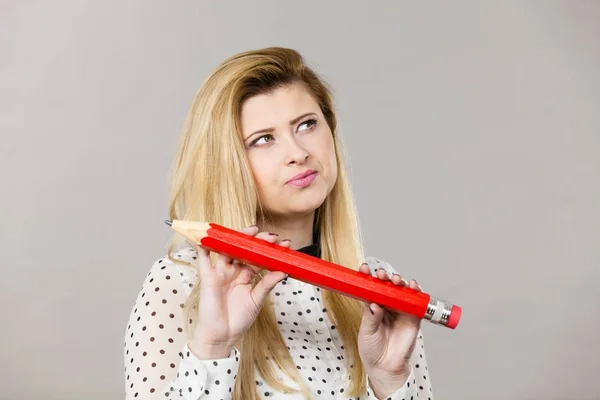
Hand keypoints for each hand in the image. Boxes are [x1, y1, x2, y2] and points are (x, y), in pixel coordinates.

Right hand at [190, 226, 288, 358]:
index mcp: (246, 276)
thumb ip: (267, 284)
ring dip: (236, 239)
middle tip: (271, 236)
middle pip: (243, 251)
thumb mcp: (257, 300)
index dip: (270, 250)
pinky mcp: (208, 279)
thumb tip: (283, 271)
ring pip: (227, 251)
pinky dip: (204, 249)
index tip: (285, 243)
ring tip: (251, 231)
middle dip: (256, 241)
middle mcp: (233, 271)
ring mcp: (221, 273)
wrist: (222, 337)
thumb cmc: (238, 320)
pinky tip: (209, 237)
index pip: (258, 258)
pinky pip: (204, 261)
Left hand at [357, 263, 421, 393]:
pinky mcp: (413, 317)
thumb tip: (374, 304)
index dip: (367, 277)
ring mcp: (400, 310)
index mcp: (372, 305)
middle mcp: (386, 305)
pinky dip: (415, 292)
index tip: (363, 269)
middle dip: (384, 276)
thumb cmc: (371, 349)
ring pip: (401, 290)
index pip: (370, 287)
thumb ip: (371, 318)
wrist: (385, 367)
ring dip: (399, 281)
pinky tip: (413, 285)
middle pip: (387, 285)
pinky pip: (416, 302)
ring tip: (395, 280)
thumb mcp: (366, 332)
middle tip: (381, 275)